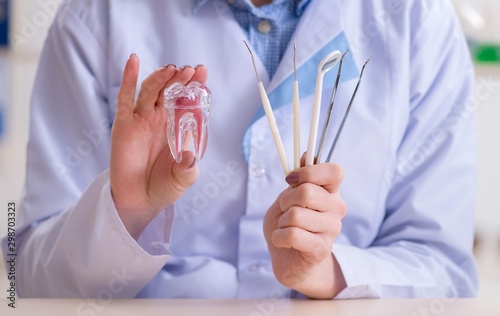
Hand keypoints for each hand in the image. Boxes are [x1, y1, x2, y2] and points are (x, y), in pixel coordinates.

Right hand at [110, 55, 207, 238]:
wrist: (139, 200)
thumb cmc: (165, 187)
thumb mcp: (183, 179)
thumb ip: (188, 168)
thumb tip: (188, 155)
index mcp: (179, 127)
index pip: (189, 100)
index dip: (195, 86)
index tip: (202, 72)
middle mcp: (161, 119)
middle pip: (171, 91)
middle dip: (181, 79)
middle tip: (191, 69)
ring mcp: (142, 119)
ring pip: (151, 91)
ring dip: (161, 78)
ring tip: (172, 69)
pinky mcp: (124, 123)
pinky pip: (125, 97)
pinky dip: (128, 78)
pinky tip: (133, 61)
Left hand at [263, 156, 346, 298]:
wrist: (287, 259)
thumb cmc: (288, 225)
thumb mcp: (288, 197)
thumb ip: (299, 178)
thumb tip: (309, 155)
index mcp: (330, 192)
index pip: (334, 171)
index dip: (310, 172)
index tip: (291, 180)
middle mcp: (336, 208)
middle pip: (307, 191)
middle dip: (285, 200)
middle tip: (285, 211)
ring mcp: (332, 229)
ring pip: (296, 215)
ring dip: (281, 222)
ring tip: (286, 228)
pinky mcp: (321, 249)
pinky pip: (292, 235)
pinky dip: (279, 237)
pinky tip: (283, 241)